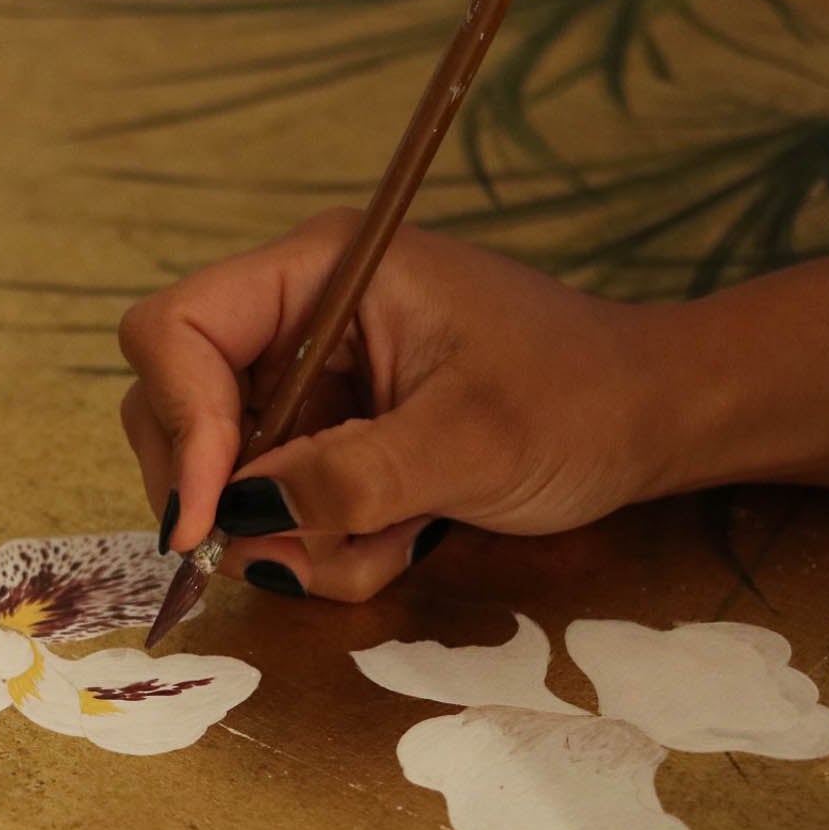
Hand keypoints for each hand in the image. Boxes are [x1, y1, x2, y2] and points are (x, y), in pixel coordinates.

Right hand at [118, 207, 672, 602]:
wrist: (654, 421)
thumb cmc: (581, 399)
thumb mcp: (469, 443)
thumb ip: (349, 479)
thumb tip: (238, 521)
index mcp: (320, 271)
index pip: (176, 329)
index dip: (176, 420)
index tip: (210, 518)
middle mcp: (296, 317)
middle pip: (174, 407)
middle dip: (225, 500)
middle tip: (291, 558)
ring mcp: (307, 380)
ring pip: (223, 476)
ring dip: (286, 539)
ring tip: (383, 551)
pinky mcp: (326, 434)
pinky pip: (274, 507)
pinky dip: (318, 547)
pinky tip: (395, 546)